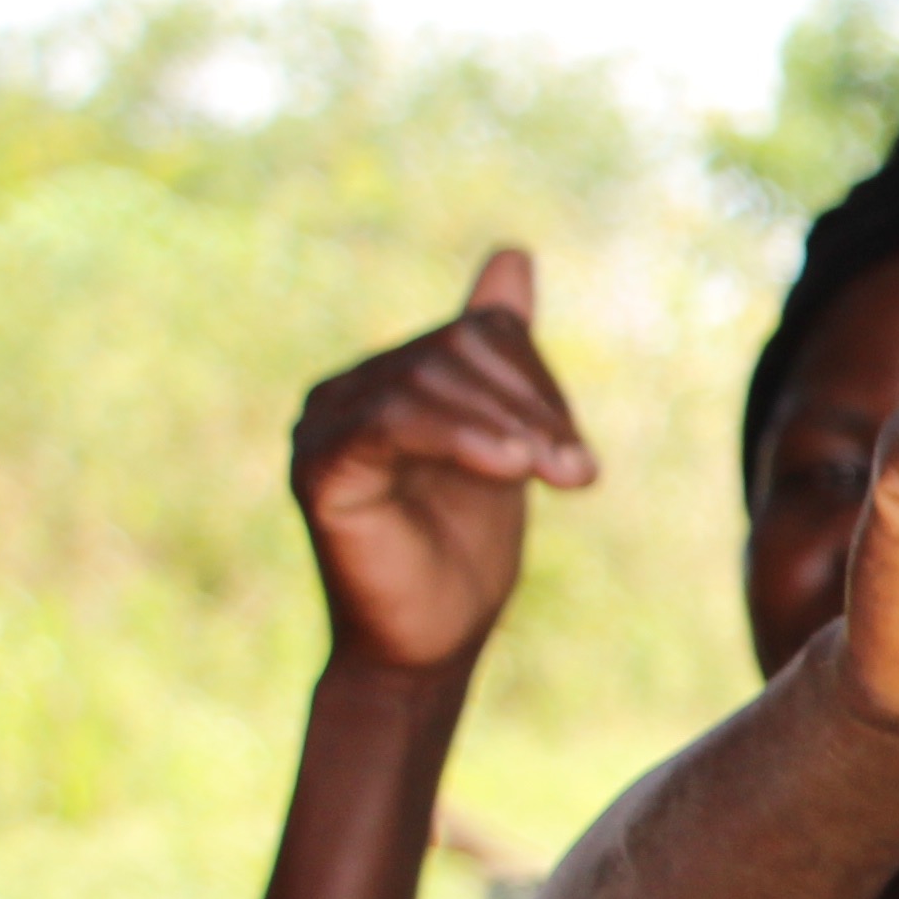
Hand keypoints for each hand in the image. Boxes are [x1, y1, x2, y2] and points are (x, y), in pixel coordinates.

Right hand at [292, 253, 595, 679]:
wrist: (428, 645)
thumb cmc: (463, 550)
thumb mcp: (505, 440)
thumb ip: (501, 356)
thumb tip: (511, 254)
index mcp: (389, 377)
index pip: (479, 333)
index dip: (540, 379)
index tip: (578, 453)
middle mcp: (345, 390)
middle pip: (455, 349)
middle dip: (533, 404)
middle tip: (580, 471)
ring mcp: (322, 425)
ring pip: (427, 379)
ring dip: (511, 426)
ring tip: (562, 477)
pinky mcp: (318, 467)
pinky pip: (391, 422)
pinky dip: (460, 437)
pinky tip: (511, 469)